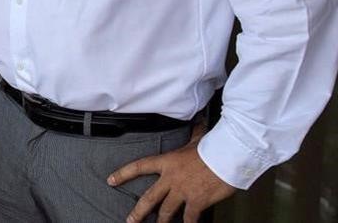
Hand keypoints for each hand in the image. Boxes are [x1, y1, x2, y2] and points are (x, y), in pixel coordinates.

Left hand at [107, 126, 235, 222]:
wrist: (226, 157)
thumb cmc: (212, 146)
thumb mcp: (197, 139)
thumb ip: (193, 134)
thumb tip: (198, 124)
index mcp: (167, 162)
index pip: (139, 167)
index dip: (123, 174)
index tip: (111, 180)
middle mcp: (171, 179)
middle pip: (149, 198)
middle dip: (138, 212)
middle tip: (131, 220)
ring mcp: (183, 192)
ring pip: (166, 211)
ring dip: (160, 222)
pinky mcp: (196, 202)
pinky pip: (189, 218)